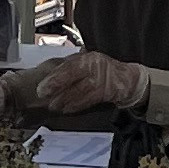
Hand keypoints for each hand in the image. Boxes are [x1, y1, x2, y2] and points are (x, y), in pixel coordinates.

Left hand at [28, 50, 144, 116]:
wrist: (128, 80)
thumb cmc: (103, 73)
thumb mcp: (88, 66)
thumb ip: (71, 68)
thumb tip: (49, 75)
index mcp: (88, 58)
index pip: (68, 65)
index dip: (54, 76)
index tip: (41, 85)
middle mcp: (95, 64)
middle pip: (73, 74)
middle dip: (56, 85)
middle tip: (42, 94)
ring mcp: (103, 77)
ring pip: (81, 88)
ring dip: (65, 98)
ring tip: (53, 106)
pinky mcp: (109, 90)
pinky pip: (90, 98)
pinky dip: (78, 104)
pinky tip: (67, 109)